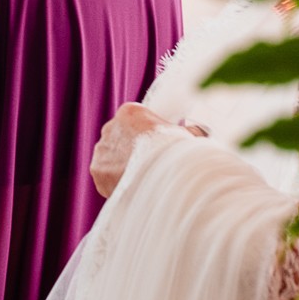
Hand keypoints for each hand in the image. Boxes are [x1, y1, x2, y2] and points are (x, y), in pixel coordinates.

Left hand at [90, 103, 204, 197]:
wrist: (162, 174)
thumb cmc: (175, 151)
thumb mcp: (186, 136)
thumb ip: (191, 131)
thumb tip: (201, 130)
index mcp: (130, 112)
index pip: (134, 121)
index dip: (146, 135)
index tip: (154, 148)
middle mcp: (110, 127)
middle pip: (120, 138)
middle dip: (132, 150)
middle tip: (148, 165)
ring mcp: (102, 148)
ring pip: (111, 156)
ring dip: (122, 166)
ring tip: (141, 178)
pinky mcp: (97, 169)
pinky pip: (105, 175)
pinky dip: (115, 181)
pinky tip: (131, 187)